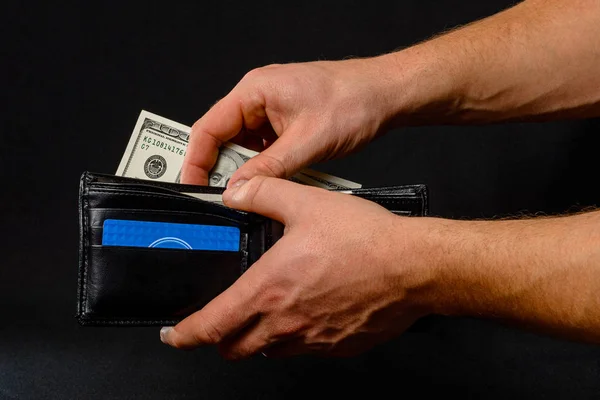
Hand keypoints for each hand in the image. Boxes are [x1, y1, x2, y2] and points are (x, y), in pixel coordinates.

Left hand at [160, 176, 434, 357]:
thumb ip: (263, 193)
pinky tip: (306, 314)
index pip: (211, 326)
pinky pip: (305, 350)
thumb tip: (238, 193)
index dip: (185, 334)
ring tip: (263, 315)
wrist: (413, 267)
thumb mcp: (305, 202)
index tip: (174, 335)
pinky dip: (294, 338)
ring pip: (269, 352)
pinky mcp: (339, 346)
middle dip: (219, 339)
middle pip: (235, 348)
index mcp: (269, 290)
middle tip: (218, 323)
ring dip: (256, 339)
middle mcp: (286, 323)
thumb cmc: (364, 239)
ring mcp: (313, 339)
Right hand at [180, 59, 396, 185]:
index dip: (196, 161)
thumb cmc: (353, 102)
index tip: (194, 188)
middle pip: (222, 138)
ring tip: (251, 195)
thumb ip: (268, 169)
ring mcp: (271, 109)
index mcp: (254, 91)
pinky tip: (273, 183)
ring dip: (246, 170)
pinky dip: (264, 168)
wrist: (385, 95)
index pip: (208, 128)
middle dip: (221, 169)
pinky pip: (263, 148)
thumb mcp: (307, 142)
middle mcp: (257, 97)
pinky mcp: (284, 122)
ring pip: (243, 146)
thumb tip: (236, 190)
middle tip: (222, 200)